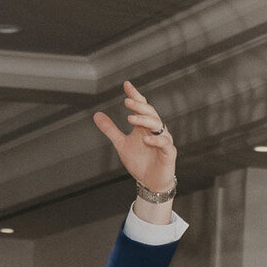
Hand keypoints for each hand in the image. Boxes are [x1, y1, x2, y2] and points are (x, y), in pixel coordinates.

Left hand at [93, 80, 176, 195]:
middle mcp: (156, 130)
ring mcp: (163, 140)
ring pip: (158, 125)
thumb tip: (97, 115)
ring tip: (131, 119)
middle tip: (127, 101)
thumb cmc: (140, 161)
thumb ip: (110, 130)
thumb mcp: (121, 144)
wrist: (150, 182)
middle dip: (139, 106)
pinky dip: (156, 141)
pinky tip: (146, 140)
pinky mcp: (169, 153)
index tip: (126, 85)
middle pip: (150, 113)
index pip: (141, 106)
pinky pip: (165, 143)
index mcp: (145, 126)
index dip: (135, 95)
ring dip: (145, 121)